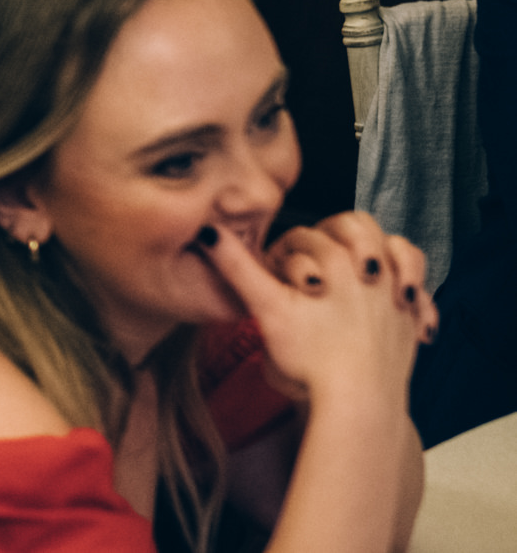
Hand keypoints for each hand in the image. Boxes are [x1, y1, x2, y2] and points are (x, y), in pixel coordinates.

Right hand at [201, 215, 425, 417]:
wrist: (359, 404)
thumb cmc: (312, 358)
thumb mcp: (268, 308)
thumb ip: (239, 266)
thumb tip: (208, 233)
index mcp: (340, 260)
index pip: (310, 234)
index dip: (289, 249)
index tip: (281, 273)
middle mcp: (376, 272)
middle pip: (357, 228)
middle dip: (337, 239)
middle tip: (322, 265)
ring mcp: (399, 297)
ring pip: (399, 249)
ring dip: (383, 252)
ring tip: (365, 269)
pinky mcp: (413, 324)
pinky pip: (423, 294)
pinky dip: (414, 290)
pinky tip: (397, 300)